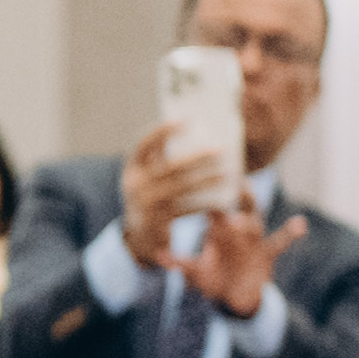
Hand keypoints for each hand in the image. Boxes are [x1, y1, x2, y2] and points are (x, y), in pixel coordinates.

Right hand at [120, 130, 232, 245]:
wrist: (139, 237)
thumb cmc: (150, 198)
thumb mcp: (148, 179)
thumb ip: (161, 160)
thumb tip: (193, 139)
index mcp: (132, 169)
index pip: (145, 145)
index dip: (162, 132)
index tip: (184, 120)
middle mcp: (135, 185)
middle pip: (171, 167)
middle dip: (197, 158)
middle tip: (220, 150)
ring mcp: (146, 204)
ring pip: (182, 187)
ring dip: (206, 179)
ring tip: (226, 173)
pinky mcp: (158, 221)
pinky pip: (186, 209)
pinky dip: (204, 204)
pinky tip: (219, 200)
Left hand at [182, 184, 304, 320]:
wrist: (234, 299)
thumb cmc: (213, 280)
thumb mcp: (196, 273)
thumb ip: (180, 264)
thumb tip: (157, 256)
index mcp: (218, 229)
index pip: (212, 206)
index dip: (205, 193)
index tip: (198, 176)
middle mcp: (236, 228)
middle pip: (235, 204)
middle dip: (229, 191)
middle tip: (219, 172)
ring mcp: (253, 239)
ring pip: (255, 217)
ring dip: (249, 206)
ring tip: (247, 190)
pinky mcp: (267, 253)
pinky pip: (280, 242)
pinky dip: (290, 233)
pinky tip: (300, 224)